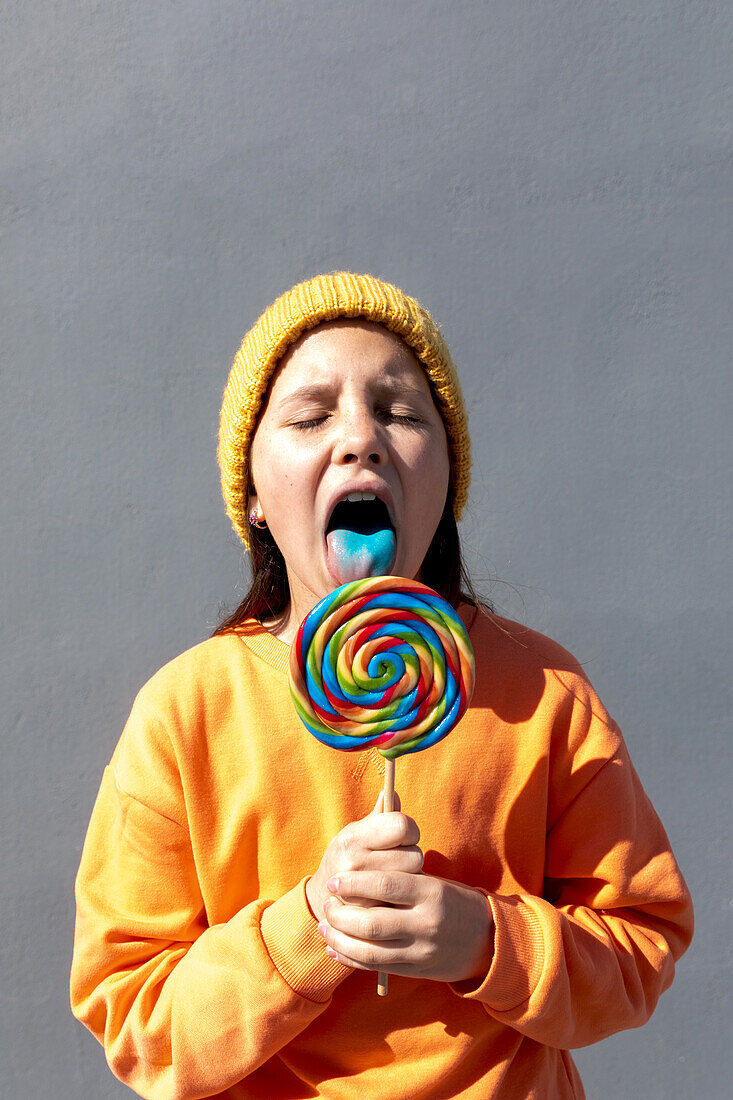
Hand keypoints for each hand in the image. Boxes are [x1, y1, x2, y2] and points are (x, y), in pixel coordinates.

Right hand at [305, 792, 422, 923]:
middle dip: (411, 855)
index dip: (410, 829)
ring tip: (395, 874)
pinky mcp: (370, 915)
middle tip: (399, 858)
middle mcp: (355, 863)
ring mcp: (362, 892)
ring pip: (413, 879)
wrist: (321, 898)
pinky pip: (405, 901)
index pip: (402, 826)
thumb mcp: (356, 832)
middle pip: (414, 855)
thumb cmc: (346, 856)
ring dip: (410, 876)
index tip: (405, 835)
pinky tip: (392, 894)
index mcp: (353, 838)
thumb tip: (392, 790)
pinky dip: (403, 897)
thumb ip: (379, 815)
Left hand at [318, 870, 494, 984]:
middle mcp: (426, 923)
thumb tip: (357, 868)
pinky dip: (349, 958)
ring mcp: (420, 950)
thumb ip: (400, 879)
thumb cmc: (452, 902)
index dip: (354, 883)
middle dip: (340, 914)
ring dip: (339, 938)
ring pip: (369, 950)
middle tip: (326, 903)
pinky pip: (375, 967)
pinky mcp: (415, 970)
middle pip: (372, 922)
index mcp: (431, 892)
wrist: (487, 940)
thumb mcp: (433, 882)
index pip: (385, 885)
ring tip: (324, 926)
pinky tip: (333, 948)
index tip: (334, 880)